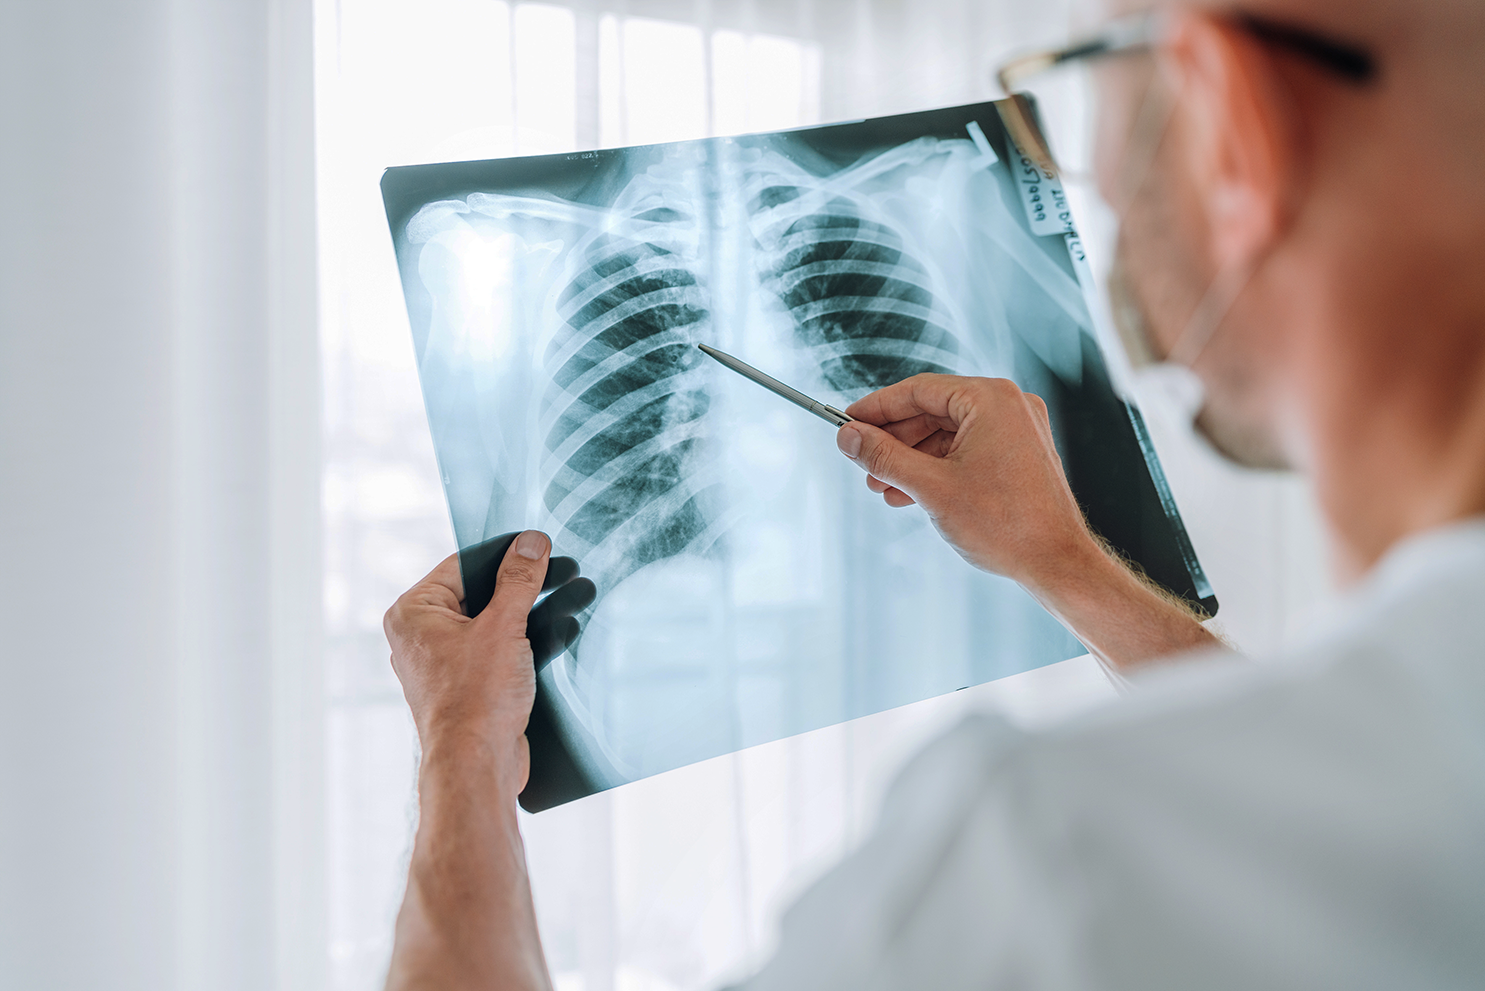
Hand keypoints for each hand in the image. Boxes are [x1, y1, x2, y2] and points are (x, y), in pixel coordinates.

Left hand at [383, 531, 595, 791]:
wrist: (477, 766)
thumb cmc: (476, 699)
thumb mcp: (503, 626)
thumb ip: (519, 580)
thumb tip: (531, 543)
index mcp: (414, 612)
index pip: (463, 565)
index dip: (504, 554)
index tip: (539, 545)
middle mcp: (421, 636)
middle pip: (479, 594)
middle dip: (524, 586)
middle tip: (561, 570)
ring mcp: (443, 663)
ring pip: (492, 624)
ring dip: (531, 614)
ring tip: (573, 597)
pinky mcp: (467, 687)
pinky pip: (497, 651)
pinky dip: (525, 642)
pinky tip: (561, 631)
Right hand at [836, 374, 1095, 589]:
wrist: (1056, 563)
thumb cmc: (1004, 524)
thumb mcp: (930, 487)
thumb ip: (884, 456)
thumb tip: (848, 438)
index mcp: (991, 399)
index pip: (919, 390)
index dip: (877, 408)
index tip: (847, 422)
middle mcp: (1008, 406)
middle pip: (933, 411)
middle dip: (894, 441)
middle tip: (861, 461)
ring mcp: (1018, 430)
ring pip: (947, 434)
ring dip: (911, 459)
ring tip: (881, 486)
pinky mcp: (1020, 454)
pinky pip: (967, 450)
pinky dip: (937, 468)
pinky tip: (909, 493)